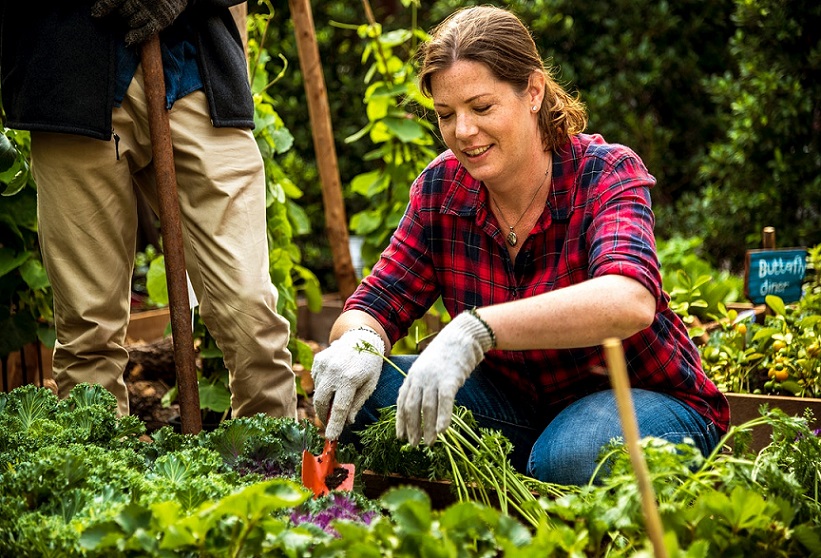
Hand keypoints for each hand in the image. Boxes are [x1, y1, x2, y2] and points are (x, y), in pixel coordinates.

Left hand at [92, 0, 187, 45]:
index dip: (103, 7)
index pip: (113, 1)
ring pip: (132, 21)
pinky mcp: (162, 21)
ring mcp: (153, 10)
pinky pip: (145, 32)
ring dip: (130, 21)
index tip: (95, 15)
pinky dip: (135, 36)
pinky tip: (128, 39)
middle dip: (122, 13)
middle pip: (123, 12)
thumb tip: (97, 12)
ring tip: (135, 16)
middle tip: (128, 10)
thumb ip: (116, 1)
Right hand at [311, 327, 385, 440]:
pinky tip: (334, 381)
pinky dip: (323, 387)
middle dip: (324, 416)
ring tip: (338, 394)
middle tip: (330, 423)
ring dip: (325, 400)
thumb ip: (357, 403)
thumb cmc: (369, 364)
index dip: (334, 425)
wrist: (361, 337)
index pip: (339, 408)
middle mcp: (334, 371)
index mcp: (350, 379)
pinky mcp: (317, 361)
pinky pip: (316, 381)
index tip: (330, 438)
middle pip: (321, 402)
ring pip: (318, 393)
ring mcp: (323, 365)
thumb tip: (346, 422)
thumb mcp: (370, 384)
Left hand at [396, 310, 494, 445]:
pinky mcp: (450, 379)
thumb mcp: (427, 368)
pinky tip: (442, 431)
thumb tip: (419, 406)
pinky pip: (444, 402)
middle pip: (411, 407)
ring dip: (427, 428)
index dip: (400, 421)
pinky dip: (442, 417)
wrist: (462, 336)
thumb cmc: (446, 354)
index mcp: (412, 375)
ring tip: (429, 443)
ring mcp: (434, 378)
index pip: (401, 402)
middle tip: (413, 444)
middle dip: (411, 428)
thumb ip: (421, 384)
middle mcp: (419, 378)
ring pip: (426, 408)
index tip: (400, 436)